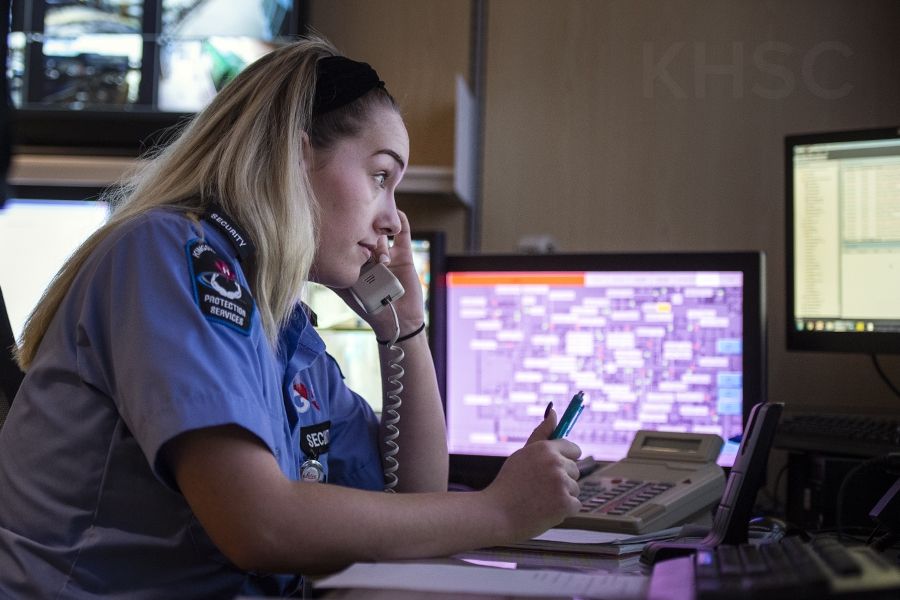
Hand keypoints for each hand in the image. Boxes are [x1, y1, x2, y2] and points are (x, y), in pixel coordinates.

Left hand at [329, 210, 424, 339]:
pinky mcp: (404, 255)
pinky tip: (397, 213)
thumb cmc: (372, 309)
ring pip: (381, 232)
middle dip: (362, 223)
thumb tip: (317, 263)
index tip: (337, 217)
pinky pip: (403, 235)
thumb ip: (336, 277)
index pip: (349, 241)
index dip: (344, 229)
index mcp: (356, 264)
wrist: (399, 320)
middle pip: (365, 233)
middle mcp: (371, 257)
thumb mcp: (349, 291)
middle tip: (357, 216)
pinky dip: (401, 222)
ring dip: (378, 226)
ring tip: (375, 222)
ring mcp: (388, 255)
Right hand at [480, 408, 582, 542]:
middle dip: (562, 479)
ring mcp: (561, 483)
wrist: (496, 514)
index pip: (572, 448)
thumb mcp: (522, 455)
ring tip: (539, 500)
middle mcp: (555, 463)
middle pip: (575, 470)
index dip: (566, 459)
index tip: (556, 469)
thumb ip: (541, 434)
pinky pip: (575, 505)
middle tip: (539, 488)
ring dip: (562, 496)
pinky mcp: (565, 503)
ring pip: (575, 488)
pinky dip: (563, 510)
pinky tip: (545, 510)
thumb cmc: (508, 484)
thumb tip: (554, 412)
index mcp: (545, 448)